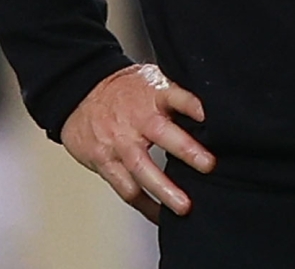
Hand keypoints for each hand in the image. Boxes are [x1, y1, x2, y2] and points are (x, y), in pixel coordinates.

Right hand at [61, 63, 214, 222]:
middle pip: (162, 133)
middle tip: (208, 165)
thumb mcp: (152, 80)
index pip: (176, 95)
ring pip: (141, 168)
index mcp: (153, 94)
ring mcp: (119, 142)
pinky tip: (160, 216)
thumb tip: (214, 109)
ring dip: (164, 189)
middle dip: (186, 150)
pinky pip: (126, 188)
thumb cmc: (123, 90)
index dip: (192, 104)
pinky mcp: (105, 161)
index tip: (208, 116)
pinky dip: (144, 205)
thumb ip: (178, 95)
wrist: (80, 93)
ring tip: (184, 207)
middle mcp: (137, 119)